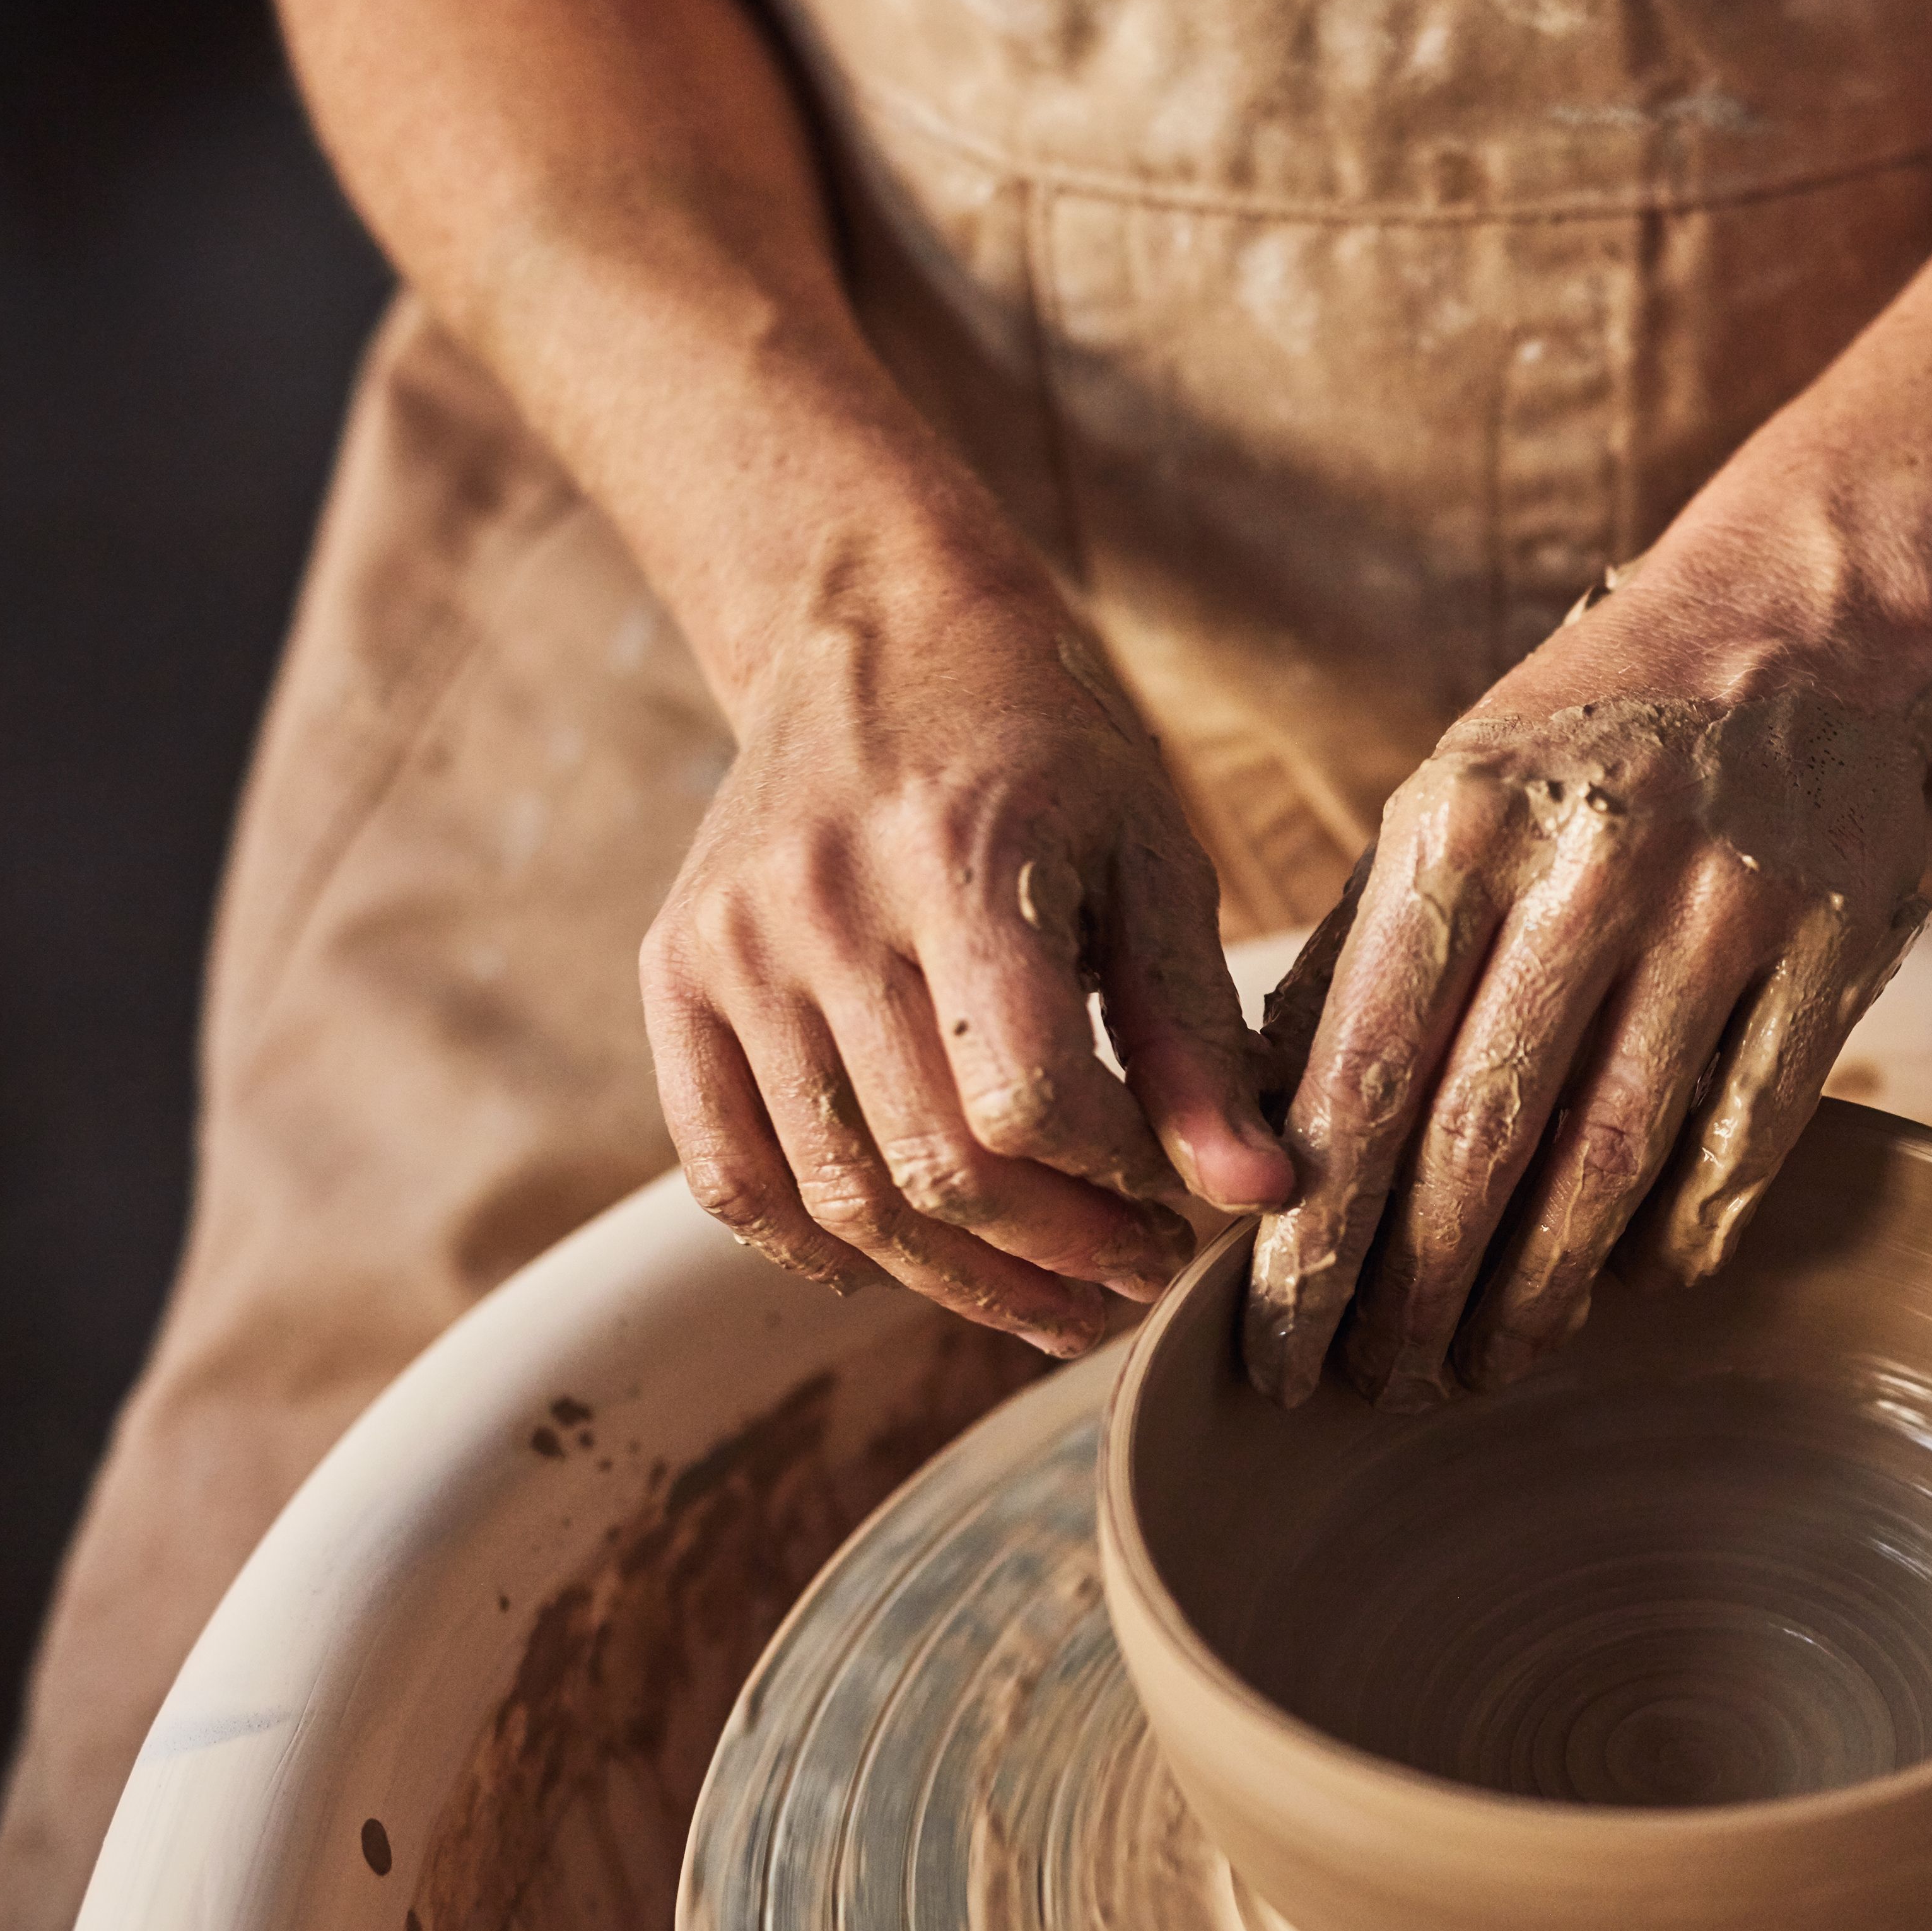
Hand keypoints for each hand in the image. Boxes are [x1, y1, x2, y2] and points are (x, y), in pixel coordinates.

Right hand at [642, 571, 1294, 1356]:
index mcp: (953, 859)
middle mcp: (819, 906)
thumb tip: (1257, 1195)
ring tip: (1059, 1300)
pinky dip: (816, 1247)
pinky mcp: (673, 974)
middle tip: (1139, 1271)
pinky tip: (912, 1261)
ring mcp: (730, 946)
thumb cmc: (1047, 747)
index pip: (1030, 1100)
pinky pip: (728, 1171)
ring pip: (840, 1194)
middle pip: (937, 1164)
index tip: (1179, 1190)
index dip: (1120, 1178)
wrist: (876, 630)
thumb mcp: (1154, 857)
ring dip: (960, 1280)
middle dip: (1061, 1251)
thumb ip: (1197, 1033)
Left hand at [1244, 590, 1931, 1407]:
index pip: (1363, 1070)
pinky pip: (1741, 1139)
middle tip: (1372, 1389)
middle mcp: (1593, 863)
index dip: (1313, 1231)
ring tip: (1481, 1367)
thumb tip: (1264, 1142)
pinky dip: (1675, 1236)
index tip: (1271, 1341)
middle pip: (1481, 1133)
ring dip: (1538, 1292)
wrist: (1797, 623)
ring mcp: (1726, 908)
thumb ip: (1362, 959)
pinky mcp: (1832, 950)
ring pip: (1611, 1155)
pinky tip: (1623, 1292)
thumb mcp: (1449, 805)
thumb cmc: (1586, 737)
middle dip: (1411, 1290)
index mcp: (1466, 824)